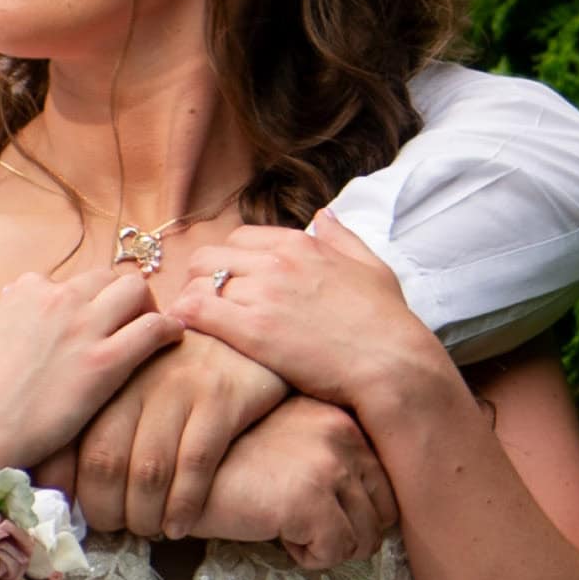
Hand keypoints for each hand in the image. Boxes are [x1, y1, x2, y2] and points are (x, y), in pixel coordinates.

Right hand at [0, 254, 179, 479]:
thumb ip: (10, 315)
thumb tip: (18, 306)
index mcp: (26, 291)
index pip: (71, 280)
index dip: (85, 301)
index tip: (89, 321)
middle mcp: (58, 298)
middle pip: (110, 277)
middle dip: (122, 297)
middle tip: (129, 325)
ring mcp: (83, 327)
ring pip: (136, 289)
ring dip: (147, 306)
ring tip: (150, 331)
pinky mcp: (104, 361)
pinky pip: (154, 327)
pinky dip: (169, 330)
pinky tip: (170, 342)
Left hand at [64, 332, 289, 538]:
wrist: (250, 337)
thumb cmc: (183, 371)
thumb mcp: (134, 380)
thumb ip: (100, 418)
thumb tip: (59, 482)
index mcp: (107, 375)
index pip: (67, 439)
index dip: (63, 486)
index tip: (70, 514)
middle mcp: (137, 377)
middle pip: (103, 459)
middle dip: (103, 509)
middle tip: (113, 528)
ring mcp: (181, 385)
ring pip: (148, 469)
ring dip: (144, 515)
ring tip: (148, 530)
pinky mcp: (222, 396)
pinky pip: (195, 464)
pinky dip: (182, 505)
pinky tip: (178, 525)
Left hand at [160, 219, 438, 410]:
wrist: (393, 363)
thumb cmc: (387, 322)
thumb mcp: (372, 267)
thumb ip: (343, 238)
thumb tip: (324, 215)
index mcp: (302, 244)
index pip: (240, 238)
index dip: (230, 261)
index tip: (230, 284)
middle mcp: (278, 262)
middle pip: (210, 257)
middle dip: (202, 278)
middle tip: (207, 305)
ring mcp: (264, 294)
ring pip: (198, 282)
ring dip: (192, 301)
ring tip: (197, 325)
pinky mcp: (253, 331)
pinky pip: (197, 310)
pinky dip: (185, 317)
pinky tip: (185, 332)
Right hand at [201, 393, 397, 565]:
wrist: (176, 468)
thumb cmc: (227, 461)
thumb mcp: (289, 442)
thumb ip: (329, 457)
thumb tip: (373, 511)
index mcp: (341, 418)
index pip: (386, 483)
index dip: (357, 511)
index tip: (318, 512)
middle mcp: (343, 435)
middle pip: (385, 512)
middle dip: (351, 533)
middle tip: (305, 529)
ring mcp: (328, 466)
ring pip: (365, 537)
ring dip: (329, 546)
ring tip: (288, 529)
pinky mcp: (308, 499)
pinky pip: (335, 552)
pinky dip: (308, 557)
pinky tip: (277, 535)